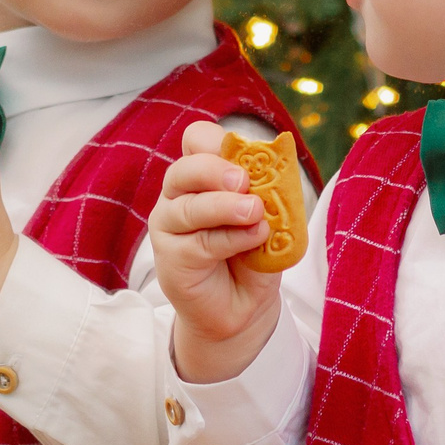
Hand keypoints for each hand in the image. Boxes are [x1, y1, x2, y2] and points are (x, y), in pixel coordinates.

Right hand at [150, 120, 286, 384]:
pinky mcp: (171, 258)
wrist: (242, 304)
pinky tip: (252, 239)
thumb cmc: (251, 252)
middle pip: (185, 168)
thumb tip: (275, 174)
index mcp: (201, 175)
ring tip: (254, 212)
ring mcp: (169, 226)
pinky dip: (230, 239)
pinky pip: (199, 242)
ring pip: (188, 206)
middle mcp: (178, 195)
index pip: (197, 140)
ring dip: (224, 206)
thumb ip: (266, 194)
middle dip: (216, 170)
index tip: (248, 157)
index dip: (218, 142)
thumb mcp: (266, 215)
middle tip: (245, 182)